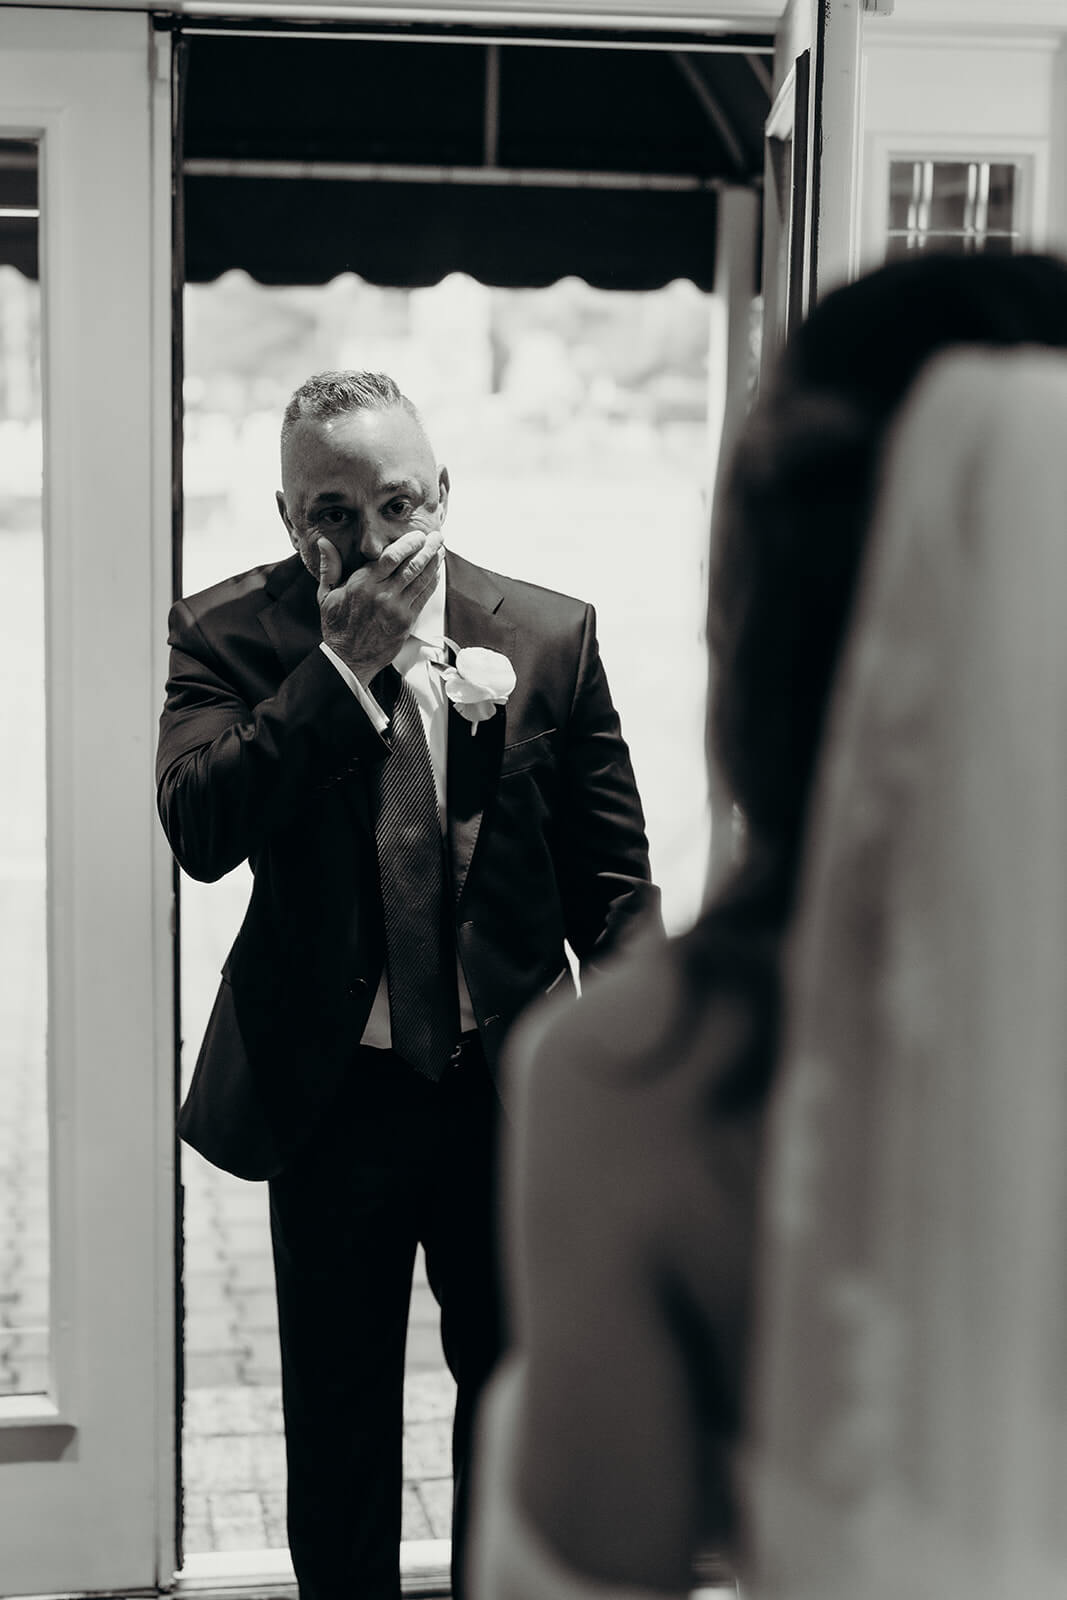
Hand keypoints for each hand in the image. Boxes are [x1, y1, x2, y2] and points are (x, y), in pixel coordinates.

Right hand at [317, 528, 442, 684]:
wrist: (348, 660)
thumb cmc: (337, 626)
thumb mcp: (326, 595)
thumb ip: (329, 567)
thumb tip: (323, 542)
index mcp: (362, 584)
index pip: (391, 557)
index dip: (408, 543)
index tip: (417, 535)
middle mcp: (381, 594)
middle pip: (411, 565)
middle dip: (427, 548)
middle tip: (437, 536)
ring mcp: (396, 609)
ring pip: (421, 579)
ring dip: (434, 562)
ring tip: (441, 549)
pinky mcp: (406, 622)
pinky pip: (424, 597)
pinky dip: (432, 582)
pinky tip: (437, 571)